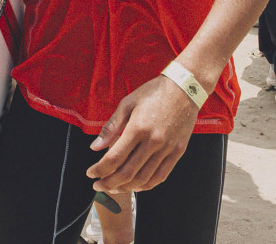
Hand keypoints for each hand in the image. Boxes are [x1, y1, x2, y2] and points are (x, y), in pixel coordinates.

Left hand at [85, 75, 197, 192]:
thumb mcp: (127, 103)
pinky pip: (160, 176)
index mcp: (138, 128)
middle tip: (98, 186)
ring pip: (143, 179)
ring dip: (125, 187)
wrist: (184, 88)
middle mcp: (153, 141)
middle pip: (127, 172)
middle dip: (109, 183)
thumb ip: (111, 127)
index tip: (90, 173)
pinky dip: (146, 185)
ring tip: (114, 187)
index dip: (100, 170)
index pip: (114, 158)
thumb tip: (94, 147)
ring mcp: (167, 149)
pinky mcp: (178, 152)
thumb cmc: (153, 93)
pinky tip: (135, 185)